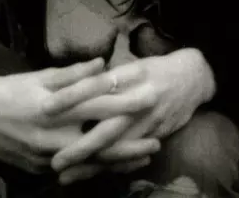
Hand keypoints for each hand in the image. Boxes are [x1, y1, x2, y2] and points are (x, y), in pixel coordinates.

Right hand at [0, 52, 153, 173]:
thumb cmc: (12, 90)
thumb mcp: (42, 77)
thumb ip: (75, 73)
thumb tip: (104, 65)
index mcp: (55, 109)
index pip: (97, 105)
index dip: (125, 100)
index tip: (150, 94)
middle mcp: (52, 137)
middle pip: (100, 143)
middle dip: (131, 142)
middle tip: (158, 138)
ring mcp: (46, 158)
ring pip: (91, 164)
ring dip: (121, 161)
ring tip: (147, 155)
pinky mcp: (40, 169)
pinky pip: (76, 171)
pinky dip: (98, 168)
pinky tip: (118, 167)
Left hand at [50, 48, 214, 176]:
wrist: (193, 78)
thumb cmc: (154, 68)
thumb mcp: (130, 64)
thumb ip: (104, 76)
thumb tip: (69, 83)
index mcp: (130, 75)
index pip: (97, 85)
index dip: (71, 96)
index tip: (45, 107)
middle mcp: (139, 99)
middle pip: (106, 126)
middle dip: (79, 146)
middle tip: (52, 159)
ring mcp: (147, 121)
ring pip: (116, 148)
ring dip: (90, 164)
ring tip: (63, 175)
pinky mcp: (154, 135)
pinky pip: (129, 155)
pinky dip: (110, 167)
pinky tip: (90, 174)